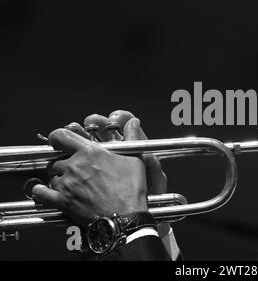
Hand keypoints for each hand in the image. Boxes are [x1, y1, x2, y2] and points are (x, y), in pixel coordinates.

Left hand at [31, 111, 164, 226]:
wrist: (124, 216)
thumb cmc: (130, 189)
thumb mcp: (136, 159)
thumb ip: (132, 136)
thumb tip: (133, 121)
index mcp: (89, 152)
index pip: (61, 136)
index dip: (57, 138)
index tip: (59, 142)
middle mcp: (74, 166)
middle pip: (55, 159)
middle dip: (62, 163)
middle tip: (74, 169)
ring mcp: (66, 184)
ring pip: (52, 176)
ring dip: (59, 178)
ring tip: (71, 184)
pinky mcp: (62, 201)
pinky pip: (42, 193)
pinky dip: (42, 191)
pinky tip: (46, 191)